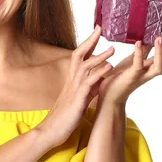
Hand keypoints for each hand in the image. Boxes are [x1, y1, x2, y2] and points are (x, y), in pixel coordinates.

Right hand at [36, 25, 114, 147]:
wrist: (49, 133)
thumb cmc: (63, 119)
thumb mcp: (77, 100)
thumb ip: (87, 89)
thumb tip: (98, 82)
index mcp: (71, 81)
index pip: (79, 57)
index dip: (88, 43)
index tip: (97, 31)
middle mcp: (71, 82)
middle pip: (79, 55)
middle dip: (90, 41)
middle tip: (101, 28)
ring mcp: (73, 90)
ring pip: (85, 67)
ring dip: (99, 56)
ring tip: (113, 48)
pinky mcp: (77, 100)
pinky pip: (88, 84)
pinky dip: (99, 74)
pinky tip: (109, 68)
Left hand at [97, 35, 161, 104]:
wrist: (108, 93)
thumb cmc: (122, 74)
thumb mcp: (137, 58)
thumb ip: (147, 49)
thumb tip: (157, 33)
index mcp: (156, 68)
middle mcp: (153, 73)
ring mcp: (143, 75)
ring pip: (158, 67)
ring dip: (160, 53)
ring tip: (159, 38)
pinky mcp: (131, 76)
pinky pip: (138, 66)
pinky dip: (138, 54)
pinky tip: (138, 43)